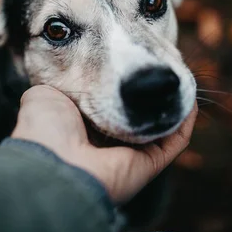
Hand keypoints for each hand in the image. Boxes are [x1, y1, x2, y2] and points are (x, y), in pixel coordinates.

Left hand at [11, 85, 197, 203]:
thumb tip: (63, 79)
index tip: (132, 67)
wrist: (53, 161)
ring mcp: (130, 156)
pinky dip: (184, 120)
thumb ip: (58, 86)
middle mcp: (106, 144)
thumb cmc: (44, 127)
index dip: (122, 87)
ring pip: (159, 129)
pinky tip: (187, 98)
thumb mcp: (44, 94)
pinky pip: (174, 142)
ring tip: (178, 77)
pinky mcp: (149, 164)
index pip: (109, 107)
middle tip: (160, 70)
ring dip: (170, 105)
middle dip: (150, 95)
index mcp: (81, 129)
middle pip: (137, 118)